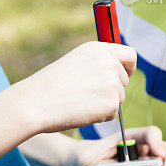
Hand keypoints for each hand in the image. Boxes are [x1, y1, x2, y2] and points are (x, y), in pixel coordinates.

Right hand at [13, 42, 136, 134]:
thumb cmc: (50, 85)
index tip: (125, 74)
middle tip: (86, 94)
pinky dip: (100, 116)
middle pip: (125, 80)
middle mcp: (109, 62)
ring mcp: (112, 83)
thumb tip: (118, 73)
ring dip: (104, 103)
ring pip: (119, 98)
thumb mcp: (76, 62)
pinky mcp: (111, 103)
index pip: (130, 55)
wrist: (36, 102)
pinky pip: (112, 114)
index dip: (128, 67)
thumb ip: (98, 63)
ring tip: (79, 101)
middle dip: (111, 89)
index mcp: (98, 49)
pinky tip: (81, 111)